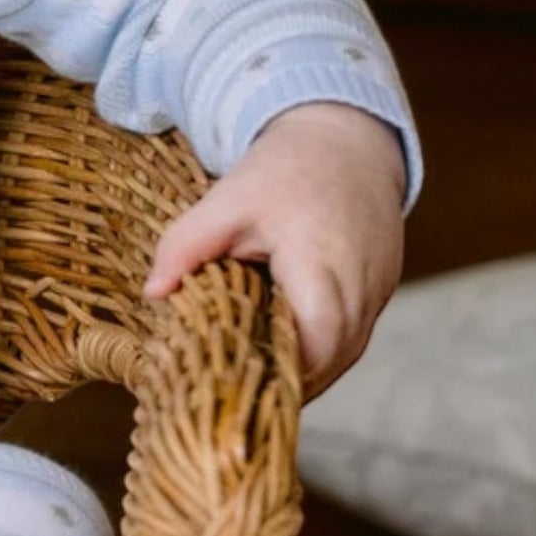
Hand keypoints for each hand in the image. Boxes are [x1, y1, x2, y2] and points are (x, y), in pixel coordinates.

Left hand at [143, 101, 406, 396]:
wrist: (346, 142)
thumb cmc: (284, 172)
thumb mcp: (226, 202)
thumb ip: (185, 246)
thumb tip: (152, 294)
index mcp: (322, 261)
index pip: (318, 338)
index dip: (283, 370)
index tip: (237, 381)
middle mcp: (362, 283)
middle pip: (334, 358)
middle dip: (289, 380)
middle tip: (238, 393)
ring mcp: (380, 290)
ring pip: (348, 353)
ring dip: (307, 368)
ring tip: (257, 378)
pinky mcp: (383, 291)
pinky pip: (355, 336)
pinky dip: (323, 349)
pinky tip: (283, 350)